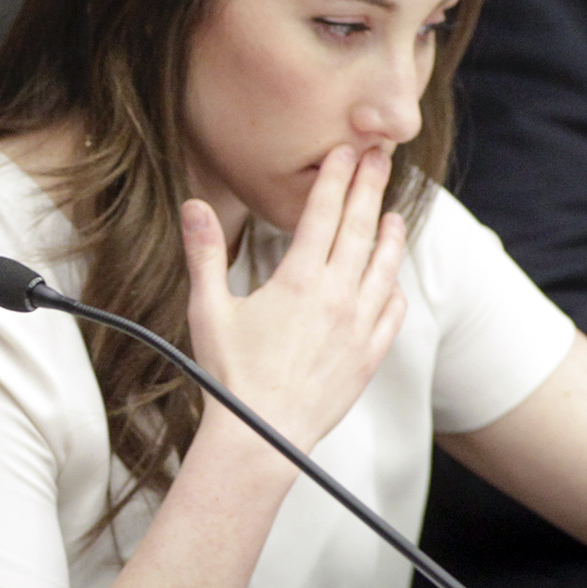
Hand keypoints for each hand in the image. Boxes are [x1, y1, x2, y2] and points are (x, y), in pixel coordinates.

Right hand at [182, 145, 407, 450]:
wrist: (262, 436)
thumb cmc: (230, 375)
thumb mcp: (208, 309)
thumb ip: (205, 253)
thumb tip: (192, 206)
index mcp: (299, 280)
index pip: (322, 214)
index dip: (334, 179)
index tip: (343, 152)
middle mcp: (337, 297)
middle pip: (360, 229)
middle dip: (369, 189)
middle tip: (379, 158)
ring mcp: (358, 327)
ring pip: (384, 267)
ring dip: (390, 235)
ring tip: (393, 213)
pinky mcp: (368, 356)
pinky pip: (391, 312)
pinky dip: (394, 287)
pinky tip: (392, 279)